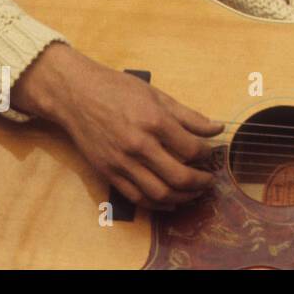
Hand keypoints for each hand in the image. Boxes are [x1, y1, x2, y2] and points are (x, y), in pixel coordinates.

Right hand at [11, 43, 223, 211]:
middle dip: (200, 183)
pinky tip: (169, 201)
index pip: (191, 149)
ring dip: (182, 198)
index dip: (207, 155)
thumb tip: (217, 128)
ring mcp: (121, 162)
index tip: (210, 154)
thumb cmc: (118, 90)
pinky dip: (157, 204)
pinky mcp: (108, 172)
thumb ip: (189, 116)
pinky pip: (136, 197)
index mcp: (154, 121)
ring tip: (193, 193)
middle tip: (209, 180)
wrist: (76, 95)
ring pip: (159, 193)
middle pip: (178, 176)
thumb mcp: (158, 95)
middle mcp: (138, 145)